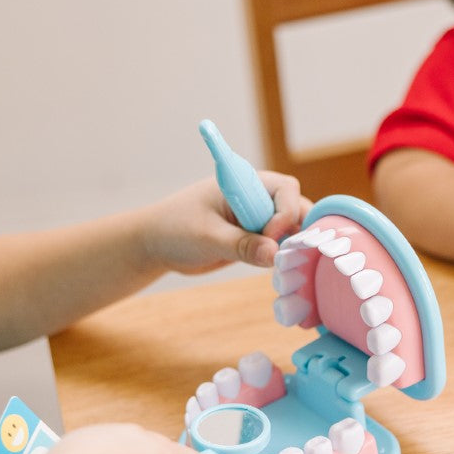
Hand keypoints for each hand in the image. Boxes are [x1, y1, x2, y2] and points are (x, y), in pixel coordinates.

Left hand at [141, 174, 311, 271]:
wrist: (156, 245)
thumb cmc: (174, 229)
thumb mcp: (207, 237)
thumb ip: (242, 245)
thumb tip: (275, 255)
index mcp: (245, 183)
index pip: (285, 189)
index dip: (285, 212)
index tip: (269, 235)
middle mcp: (257, 197)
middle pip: (296, 208)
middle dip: (297, 230)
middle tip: (285, 255)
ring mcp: (258, 218)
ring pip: (292, 229)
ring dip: (291, 247)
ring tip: (280, 266)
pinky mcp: (256, 238)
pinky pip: (280, 246)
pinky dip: (282, 257)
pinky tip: (275, 270)